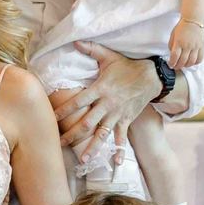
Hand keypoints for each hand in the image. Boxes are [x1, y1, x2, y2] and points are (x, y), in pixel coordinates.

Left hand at [49, 45, 161, 159]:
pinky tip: (115, 163)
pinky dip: (119, 150)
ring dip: (92, 147)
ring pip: (102, 134)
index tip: (51, 118)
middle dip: (72, 134)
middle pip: (87, 122)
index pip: (78, 101)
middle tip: (59, 144)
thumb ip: (91, 50)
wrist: (152, 76)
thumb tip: (75, 41)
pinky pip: (122, 137)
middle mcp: (107, 104)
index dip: (64, 110)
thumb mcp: (110, 56)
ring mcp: (118, 114)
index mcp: (100, 89)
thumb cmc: (128, 66)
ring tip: (83, 160)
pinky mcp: (127, 120)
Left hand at [168, 19, 203, 69]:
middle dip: (178, 66)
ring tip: (183, 65)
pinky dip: (196, 62)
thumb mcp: (173, 35)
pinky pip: (200, 58)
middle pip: (183, 61)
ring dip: (186, 66)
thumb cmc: (182, 27)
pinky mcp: (202, 46)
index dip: (172, 63)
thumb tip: (172, 54)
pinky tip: (192, 62)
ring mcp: (196, 46)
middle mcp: (187, 45)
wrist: (193, 20)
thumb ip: (172, 45)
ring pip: (191, 61)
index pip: (174, 56)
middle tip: (176, 67)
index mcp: (179, 42)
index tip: (170, 64)